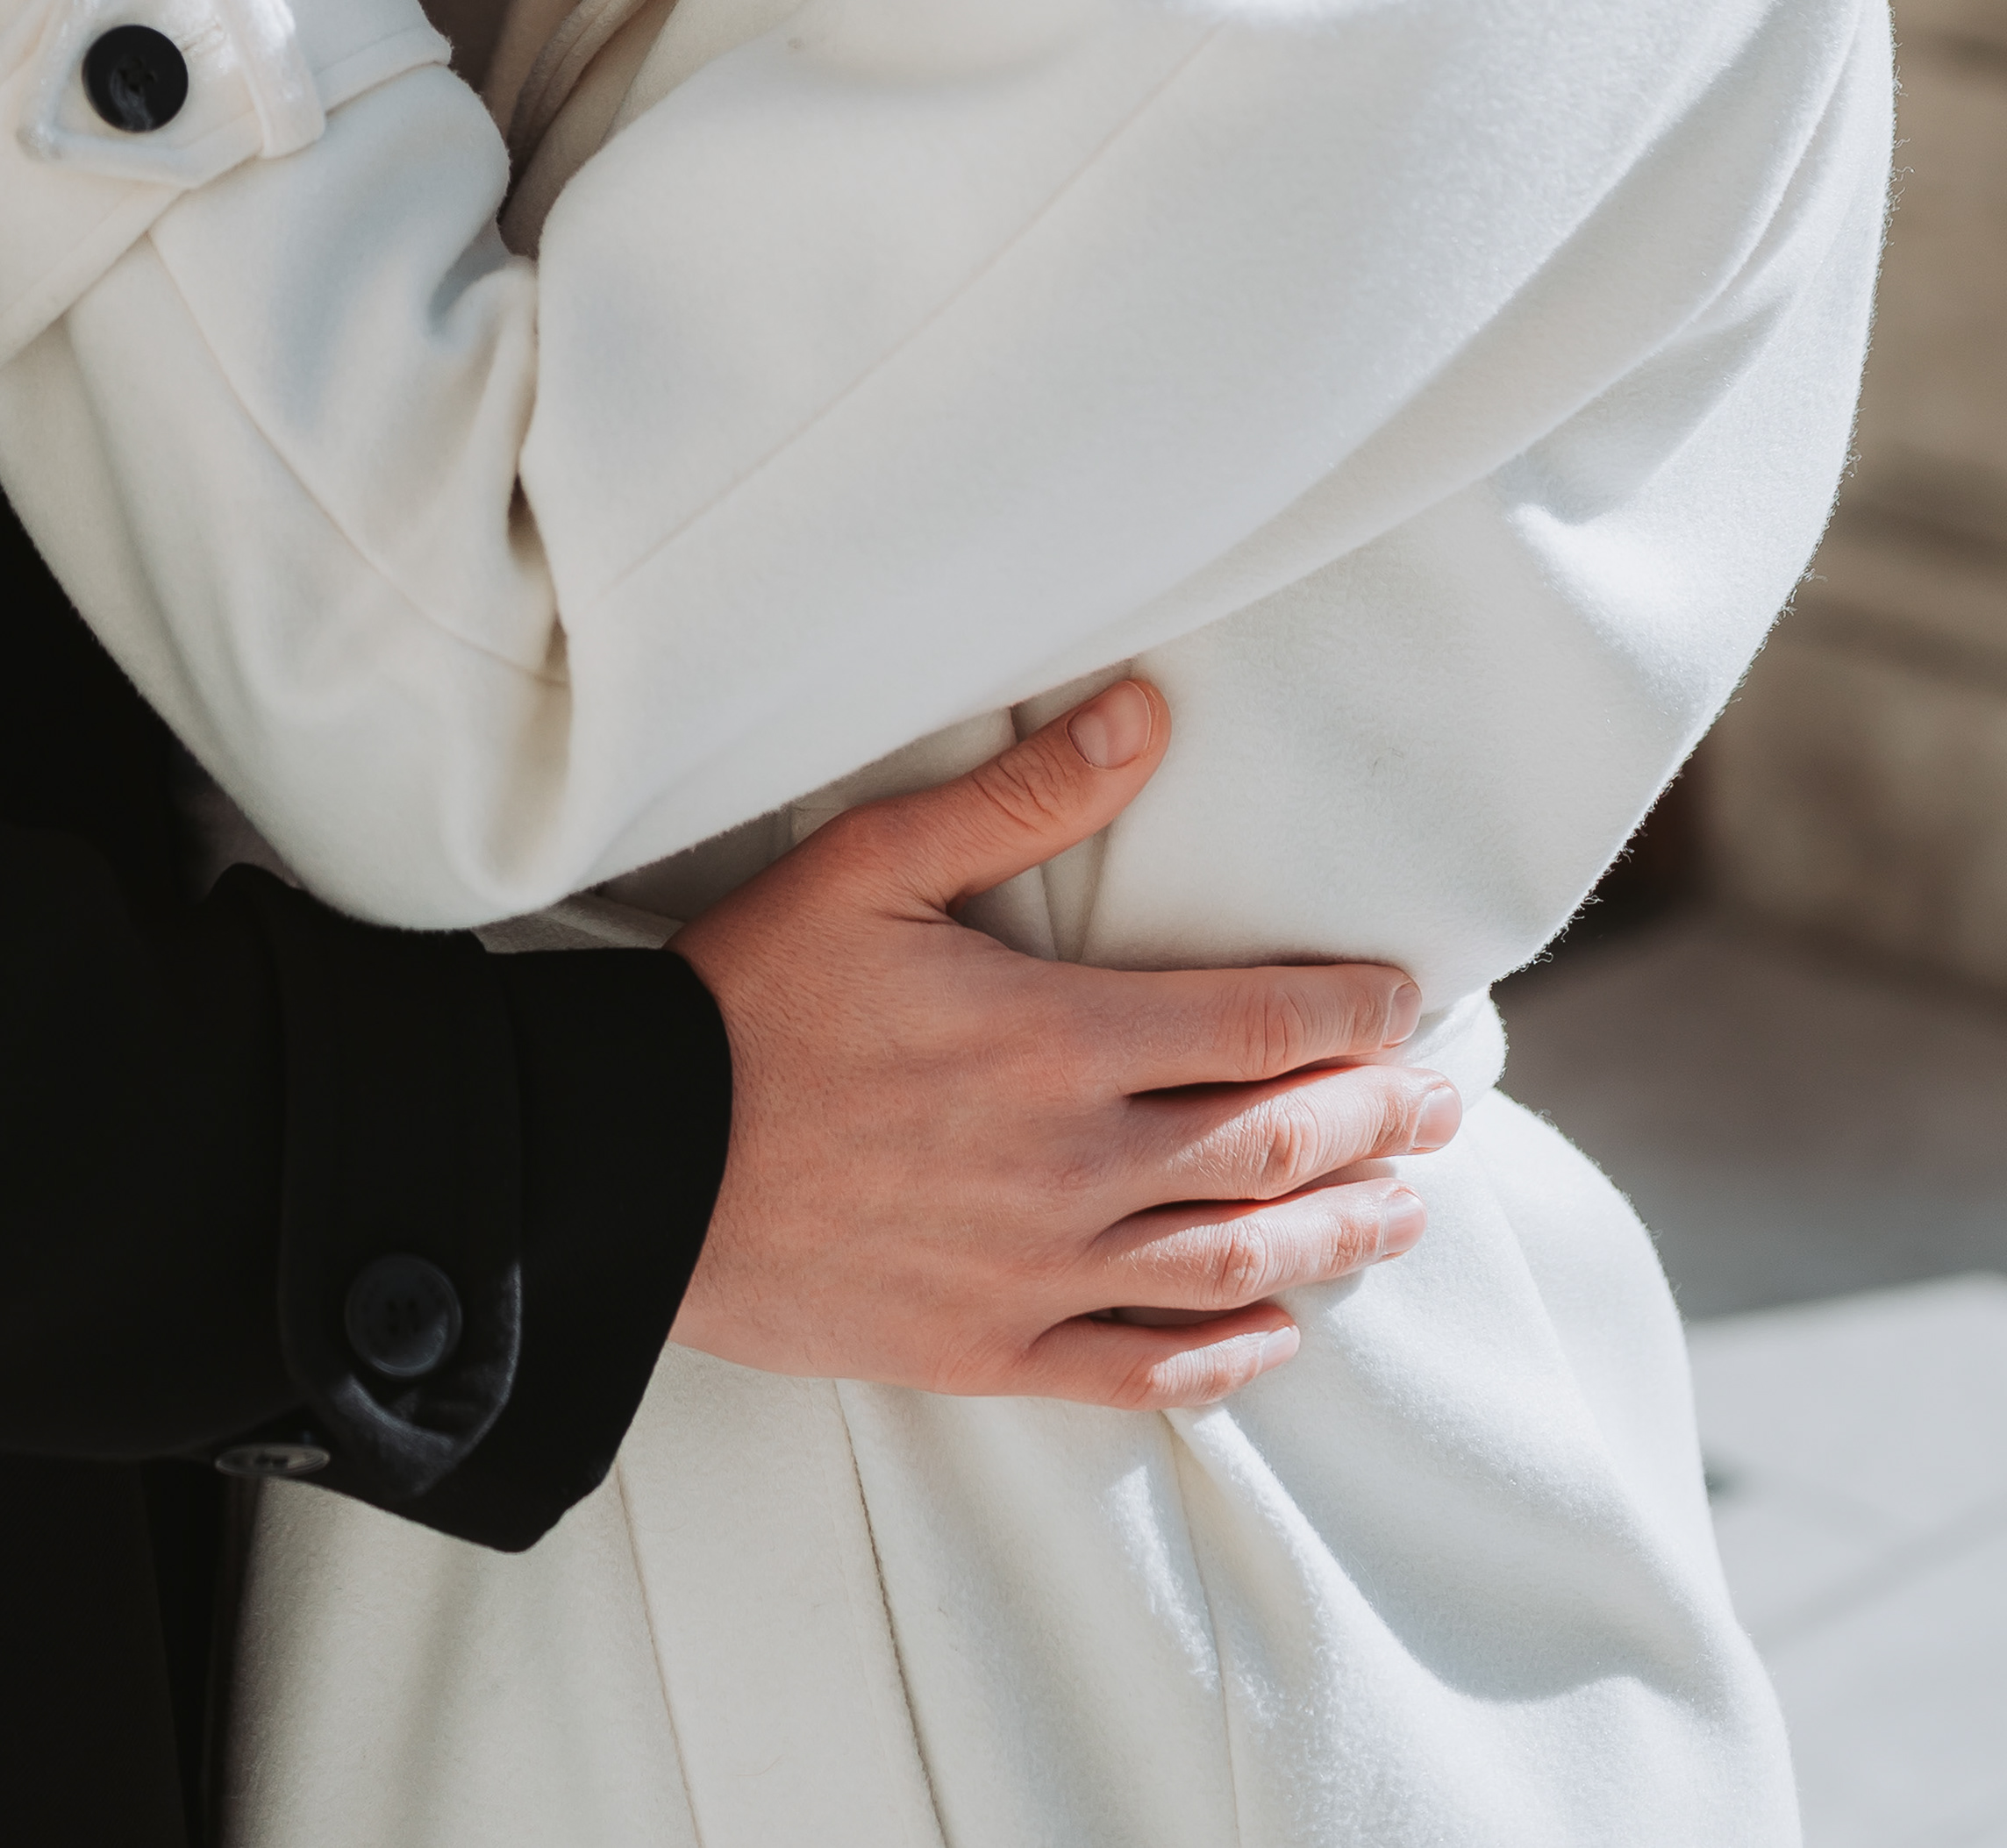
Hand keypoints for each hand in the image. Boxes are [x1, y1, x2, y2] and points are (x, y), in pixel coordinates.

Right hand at [670, 681, 1450, 1409]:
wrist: (644, 1166)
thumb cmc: (752, 999)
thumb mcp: (871, 864)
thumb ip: (1019, 797)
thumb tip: (1144, 716)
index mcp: (1053, 1039)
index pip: (1254, 1025)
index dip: (1348, 1014)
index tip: (1406, 1005)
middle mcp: (1070, 1165)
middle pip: (1271, 1146)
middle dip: (1374, 1122)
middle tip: (1442, 1108)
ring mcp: (1036, 1271)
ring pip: (1230, 1262)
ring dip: (1335, 1235)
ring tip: (1401, 1214)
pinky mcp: (989, 1348)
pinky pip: (1139, 1370)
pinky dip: (1223, 1358)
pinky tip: (1272, 1338)